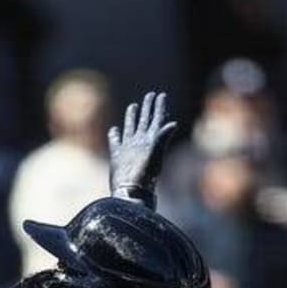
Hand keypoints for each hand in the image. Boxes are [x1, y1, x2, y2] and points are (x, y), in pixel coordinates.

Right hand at [108, 90, 177, 208]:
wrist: (130, 193)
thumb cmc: (142, 176)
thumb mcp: (154, 155)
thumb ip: (162, 138)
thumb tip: (173, 123)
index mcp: (149, 140)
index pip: (156, 119)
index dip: (159, 107)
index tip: (162, 95)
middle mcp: (140, 143)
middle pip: (145, 120)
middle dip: (148, 107)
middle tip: (151, 94)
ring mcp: (129, 149)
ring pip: (131, 128)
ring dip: (132, 117)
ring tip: (133, 106)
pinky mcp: (118, 157)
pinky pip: (116, 143)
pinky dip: (115, 135)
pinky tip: (114, 130)